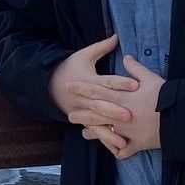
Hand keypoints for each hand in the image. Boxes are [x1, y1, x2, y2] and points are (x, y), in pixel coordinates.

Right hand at [49, 34, 137, 155]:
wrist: (49, 84)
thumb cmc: (70, 68)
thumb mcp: (84, 55)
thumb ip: (101, 47)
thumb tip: (116, 36)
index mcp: (88, 81)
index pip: (106, 82)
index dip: (120, 83)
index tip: (135, 85)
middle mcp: (85, 99)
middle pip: (102, 106)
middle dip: (115, 111)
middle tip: (130, 115)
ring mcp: (83, 112)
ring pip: (97, 124)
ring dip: (109, 133)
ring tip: (123, 140)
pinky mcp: (83, 121)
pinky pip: (95, 133)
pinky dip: (105, 141)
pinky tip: (117, 148)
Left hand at [71, 55, 162, 159]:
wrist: (179, 117)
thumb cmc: (165, 96)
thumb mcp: (150, 77)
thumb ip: (135, 68)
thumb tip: (126, 57)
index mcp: (121, 98)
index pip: (96, 91)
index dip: (81, 87)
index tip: (68, 85)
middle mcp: (120, 116)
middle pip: (95, 114)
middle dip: (81, 114)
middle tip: (69, 115)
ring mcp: (126, 132)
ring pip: (105, 133)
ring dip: (94, 133)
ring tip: (84, 133)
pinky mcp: (136, 144)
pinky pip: (124, 150)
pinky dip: (119, 151)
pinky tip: (113, 150)